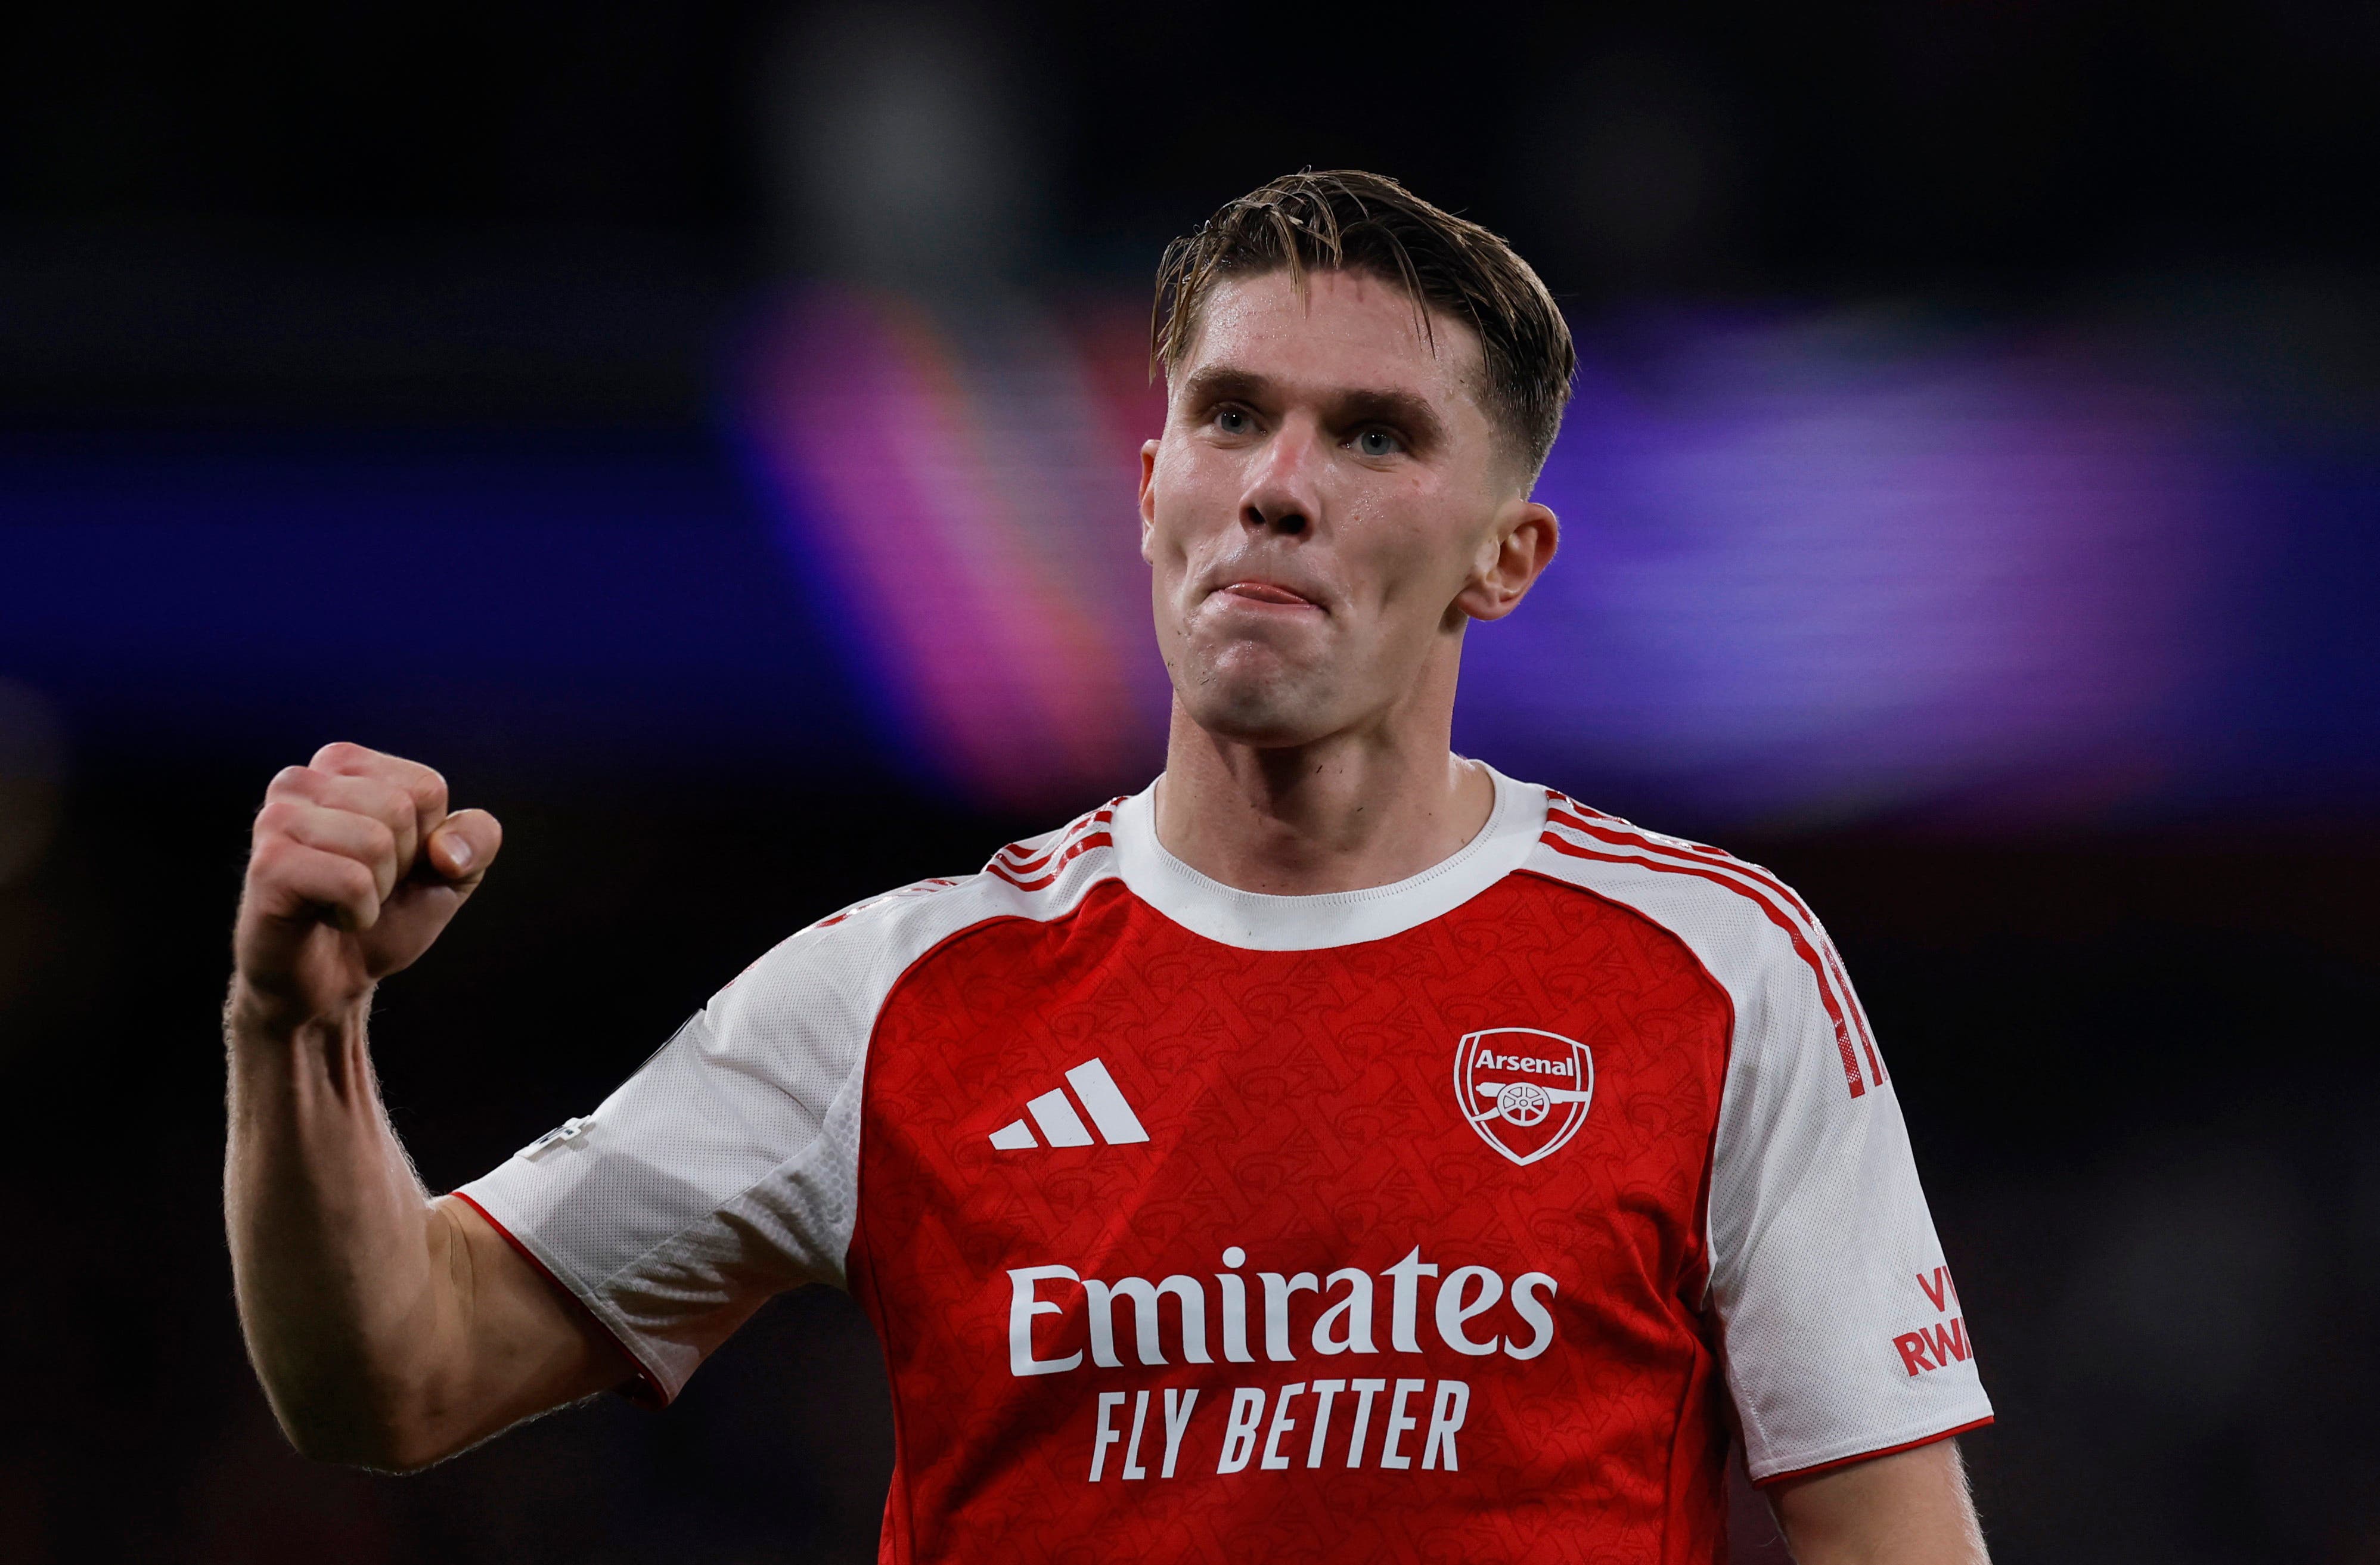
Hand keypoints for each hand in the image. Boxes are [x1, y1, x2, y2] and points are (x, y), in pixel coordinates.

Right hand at [231, 743, 501, 1030]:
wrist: (332, 982)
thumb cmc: (386, 918)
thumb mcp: (452, 873)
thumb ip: (477, 839)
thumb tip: (447, 850)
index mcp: (342, 765)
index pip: (426, 787)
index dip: (426, 840)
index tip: (393, 865)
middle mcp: (299, 780)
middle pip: (401, 810)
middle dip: (400, 866)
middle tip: (363, 889)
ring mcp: (275, 819)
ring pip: (377, 842)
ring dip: (376, 891)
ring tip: (341, 902)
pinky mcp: (267, 866)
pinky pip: (351, 881)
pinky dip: (357, 913)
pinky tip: (325, 917)